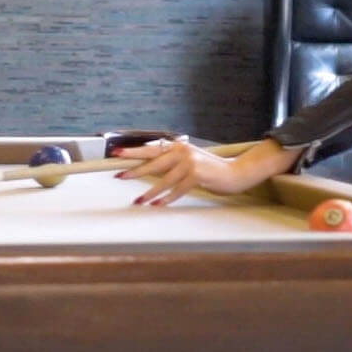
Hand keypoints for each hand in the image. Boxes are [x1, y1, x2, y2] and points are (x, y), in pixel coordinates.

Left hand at [113, 137, 300, 206]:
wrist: (235, 173)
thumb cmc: (209, 170)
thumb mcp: (189, 160)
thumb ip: (171, 161)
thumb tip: (148, 167)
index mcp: (178, 146)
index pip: (151, 149)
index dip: (133, 151)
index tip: (116, 153)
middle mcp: (183, 151)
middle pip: (153, 162)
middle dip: (134, 170)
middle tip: (119, 175)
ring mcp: (190, 163)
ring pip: (163, 180)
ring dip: (149, 192)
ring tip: (138, 200)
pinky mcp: (197, 176)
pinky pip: (177, 190)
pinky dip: (166, 199)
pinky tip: (157, 205)